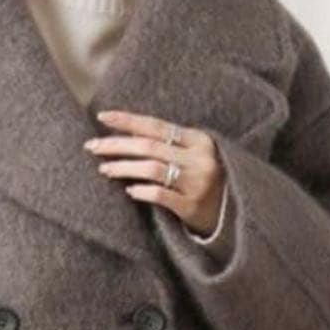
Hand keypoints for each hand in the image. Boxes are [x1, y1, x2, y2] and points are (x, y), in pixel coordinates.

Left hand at [83, 109, 226, 235]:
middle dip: (117, 145)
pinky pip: (160, 195)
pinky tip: (129, 191)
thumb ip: (169, 143)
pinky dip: (142, 191)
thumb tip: (127, 131)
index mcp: (199, 140)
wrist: (237, 213)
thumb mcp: (195, 154)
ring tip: (104, 169)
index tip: (102, 117)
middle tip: (92, 147)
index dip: (128, 120)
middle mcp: (199, 159)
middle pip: (149, 147)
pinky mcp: (192, 207)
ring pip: (152, 169)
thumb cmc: (207, 178)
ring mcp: (197, 183)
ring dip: (123, 168)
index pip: (156, 126)